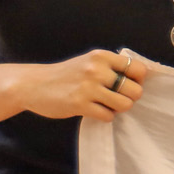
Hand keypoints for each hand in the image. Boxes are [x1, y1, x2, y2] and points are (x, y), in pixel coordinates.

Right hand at [21, 49, 148, 121]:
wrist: (33, 85)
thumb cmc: (66, 75)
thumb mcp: (89, 62)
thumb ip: (111, 67)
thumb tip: (141, 79)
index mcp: (102, 56)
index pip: (138, 69)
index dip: (138, 81)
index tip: (128, 85)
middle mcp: (97, 69)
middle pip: (135, 90)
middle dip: (129, 98)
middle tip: (116, 98)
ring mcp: (88, 87)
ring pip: (125, 105)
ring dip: (117, 108)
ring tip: (106, 105)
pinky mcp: (79, 104)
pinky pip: (108, 116)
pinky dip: (105, 116)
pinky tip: (94, 110)